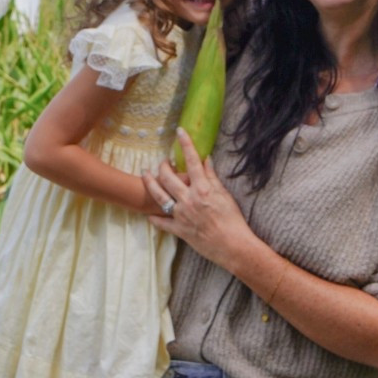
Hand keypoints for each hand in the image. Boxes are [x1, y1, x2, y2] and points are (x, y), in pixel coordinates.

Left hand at [144, 130, 251, 266]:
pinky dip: (155, 219)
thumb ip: (212, 177)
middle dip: (162, 166)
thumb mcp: (225, 195)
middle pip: (168, 177)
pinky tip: (148, 215)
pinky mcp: (179, 230)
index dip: (185, 144)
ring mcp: (182, 215)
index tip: (179, 132)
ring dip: (150, 184)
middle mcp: (189, 199)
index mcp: (203, 189)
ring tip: (144, 175)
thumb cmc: (233, 220)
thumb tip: (206, 160)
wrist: (232, 245)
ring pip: (159, 196)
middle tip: (162, 161)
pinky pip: (162, 223)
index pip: (192, 161)